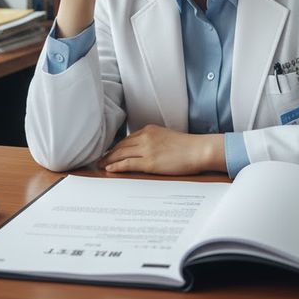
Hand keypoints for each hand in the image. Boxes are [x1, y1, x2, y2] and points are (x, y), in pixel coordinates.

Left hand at [98, 125, 226, 174]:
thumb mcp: (166, 137)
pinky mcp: (149, 162)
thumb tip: (144, 150)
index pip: (127, 138)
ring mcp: (146, 149)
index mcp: (149, 129)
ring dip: (108, 160)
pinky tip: (109, 169)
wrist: (198, 150)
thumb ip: (153, 140)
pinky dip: (116, 166)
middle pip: (121, 146)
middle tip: (99, 160)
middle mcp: (145, 137)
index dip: (116, 146)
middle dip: (109, 153)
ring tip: (101, 166)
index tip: (109, 152)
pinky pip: (127, 164)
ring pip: (121, 154)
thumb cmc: (187, 146)